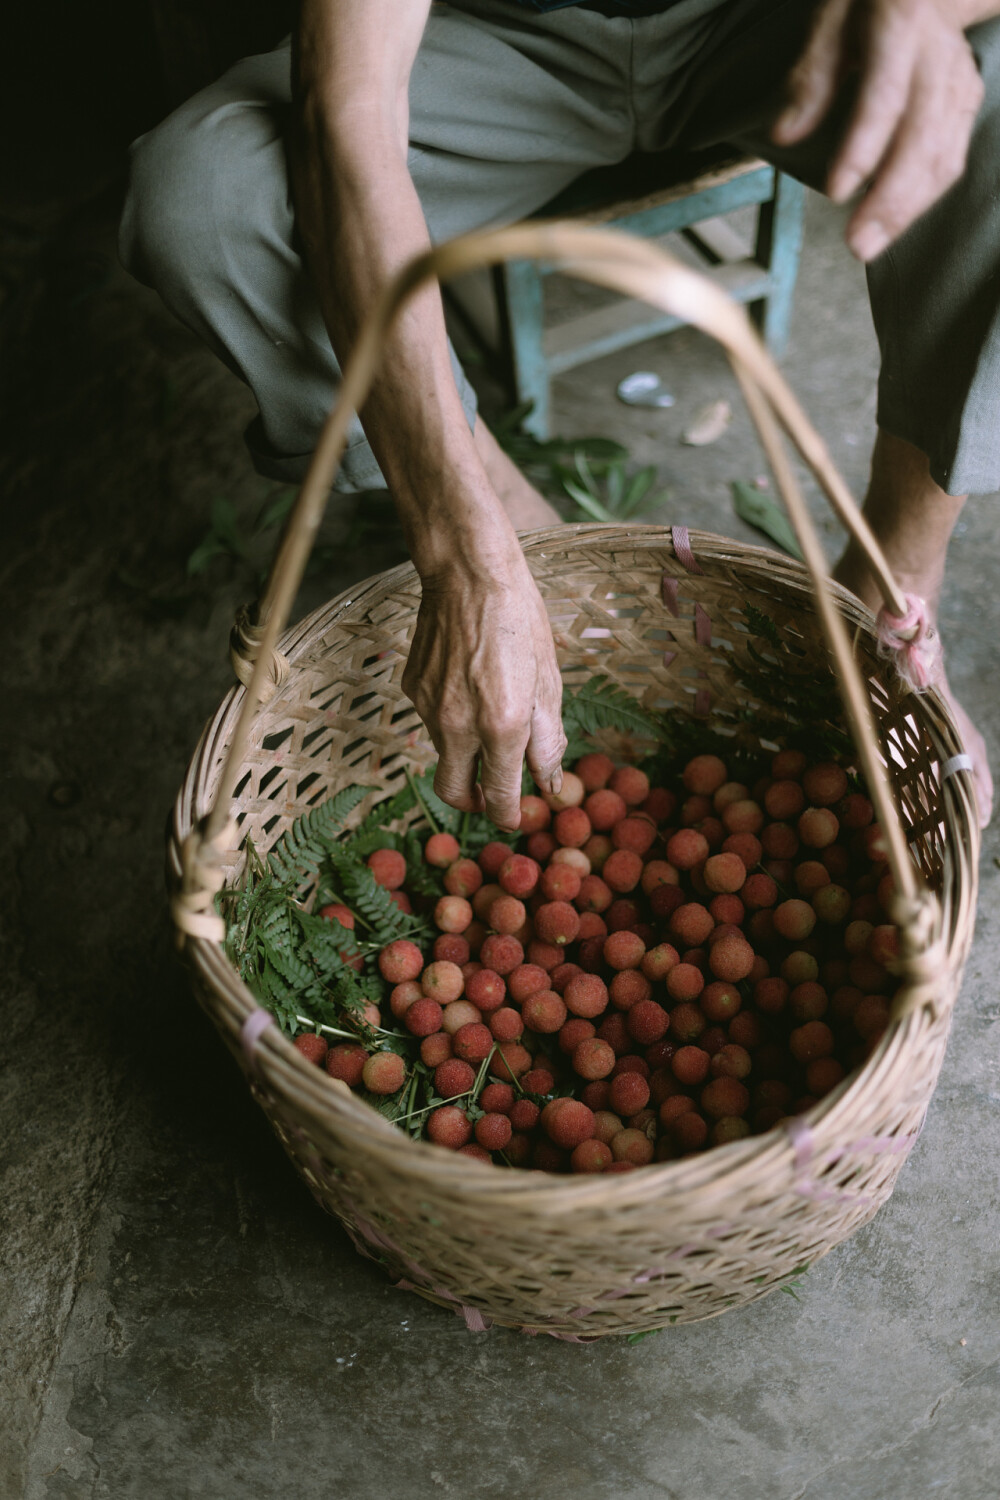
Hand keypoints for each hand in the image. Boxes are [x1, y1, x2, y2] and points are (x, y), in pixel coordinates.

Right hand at [402, 555, 566, 830]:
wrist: (468, 573)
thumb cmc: (519, 621)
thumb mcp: (549, 682)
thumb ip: (548, 740)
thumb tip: (549, 783)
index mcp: (501, 727)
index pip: (498, 797)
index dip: (508, 815)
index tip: (514, 817)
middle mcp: (458, 725)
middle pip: (453, 793)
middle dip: (473, 803)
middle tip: (491, 793)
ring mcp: (429, 708)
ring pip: (444, 752)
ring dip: (465, 751)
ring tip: (488, 711)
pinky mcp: (412, 688)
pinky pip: (431, 719)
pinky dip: (450, 716)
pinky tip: (466, 682)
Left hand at [774, 0, 984, 259]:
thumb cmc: (868, 2)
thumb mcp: (831, 20)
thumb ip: (811, 78)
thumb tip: (784, 134)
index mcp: (901, 24)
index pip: (884, 97)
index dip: (862, 149)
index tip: (836, 191)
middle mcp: (938, 56)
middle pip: (921, 137)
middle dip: (889, 198)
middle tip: (857, 244)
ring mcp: (958, 80)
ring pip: (943, 155)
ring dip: (907, 209)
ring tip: (869, 245)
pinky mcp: (966, 102)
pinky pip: (951, 158)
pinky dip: (922, 197)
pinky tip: (893, 223)